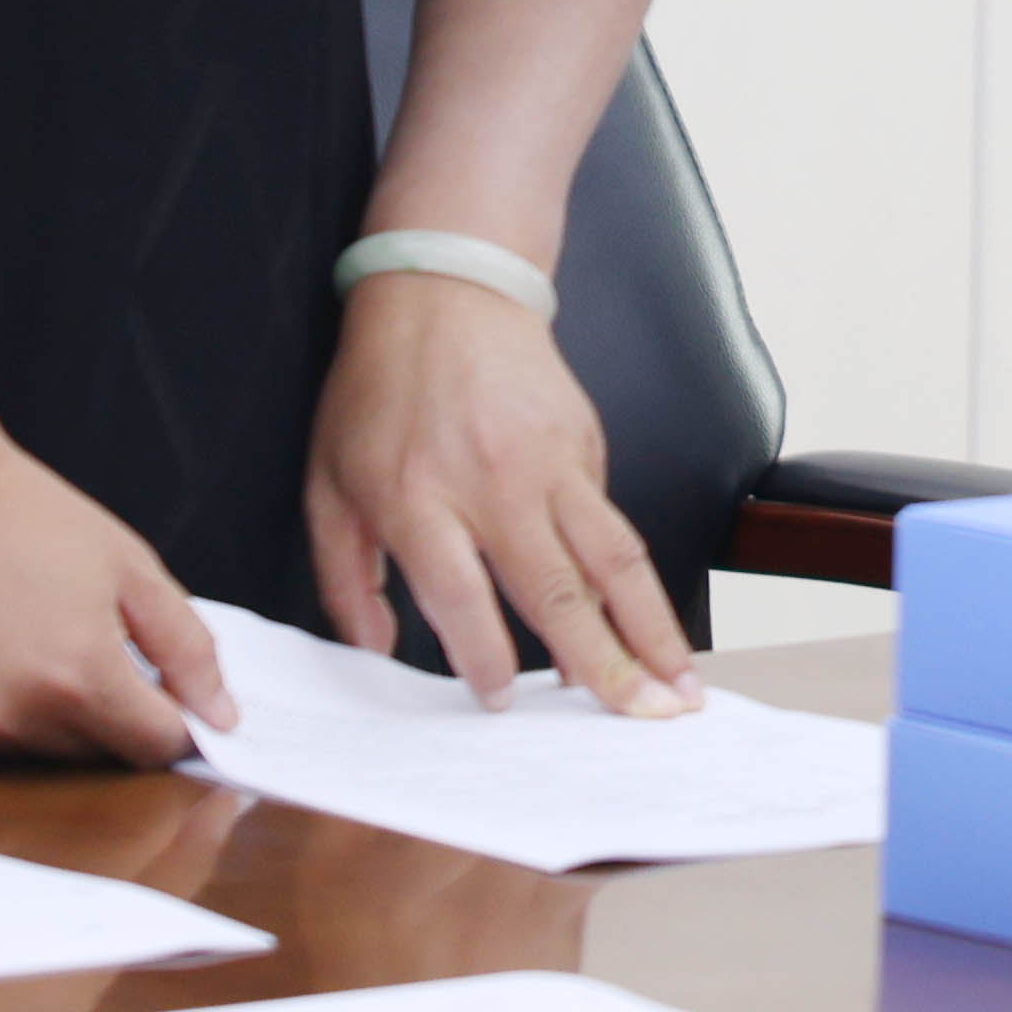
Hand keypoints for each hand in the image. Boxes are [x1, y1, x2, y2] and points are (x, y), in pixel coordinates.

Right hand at [0, 432, 230, 764]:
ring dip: (37, 715)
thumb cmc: (22, 514)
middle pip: (92, 756)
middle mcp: (13, 716)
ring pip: (26, 753)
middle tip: (79, 641)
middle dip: (104, 712)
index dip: (172, 722)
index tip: (165, 695)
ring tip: (16, 636)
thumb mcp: (129, 566)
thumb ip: (187, 648)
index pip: (155, 747)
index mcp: (80, 676)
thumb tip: (221, 717)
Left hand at [314, 271, 700, 716]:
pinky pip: (610, 523)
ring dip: (654, 628)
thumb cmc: (377, 392)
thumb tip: (376, 652)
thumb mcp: (328, 483)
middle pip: (560, 591)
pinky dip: (632, 580)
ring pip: (615, 560)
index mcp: (419, 499)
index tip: (502, 704)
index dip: (488, 658)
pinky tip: (647, 626)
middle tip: (646, 719)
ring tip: (683, 685)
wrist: (447, 291)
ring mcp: (551, 463)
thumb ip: (344, 576)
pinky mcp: (587, 446)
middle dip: (609, 667)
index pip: (463, 597)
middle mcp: (494, 485)